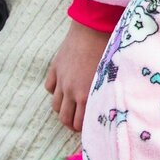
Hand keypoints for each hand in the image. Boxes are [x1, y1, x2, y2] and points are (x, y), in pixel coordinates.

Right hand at [44, 20, 107, 135]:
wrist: (93, 29)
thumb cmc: (109, 51)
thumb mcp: (110, 77)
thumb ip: (105, 95)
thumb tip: (109, 110)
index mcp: (87, 95)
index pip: (79, 124)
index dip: (83, 130)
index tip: (90, 128)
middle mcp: (71, 91)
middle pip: (64, 119)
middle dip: (71, 124)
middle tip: (79, 123)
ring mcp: (61, 80)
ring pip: (56, 106)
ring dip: (63, 110)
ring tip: (71, 108)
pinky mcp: (55, 69)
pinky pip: (49, 88)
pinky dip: (55, 91)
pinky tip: (63, 89)